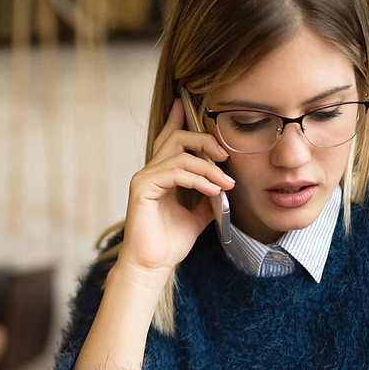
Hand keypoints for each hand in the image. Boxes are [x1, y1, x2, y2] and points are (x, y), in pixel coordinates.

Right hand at [120, 98, 233, 274]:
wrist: (153, 266)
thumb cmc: (169, 243)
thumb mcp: (197, 216)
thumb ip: (207, 198)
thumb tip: (224, 187)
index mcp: (161, 175)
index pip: (169, 139)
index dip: (178, 119)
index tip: (189, 104)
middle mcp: (150, 172)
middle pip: (177, 137)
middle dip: (205, 141)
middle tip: (226, 155)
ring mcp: (144, 178)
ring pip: (179, 153)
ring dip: (208, 167)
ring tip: (226, 183)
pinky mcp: (142, 187)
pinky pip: (175, 172)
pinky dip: (198, 178)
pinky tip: (213, 190)